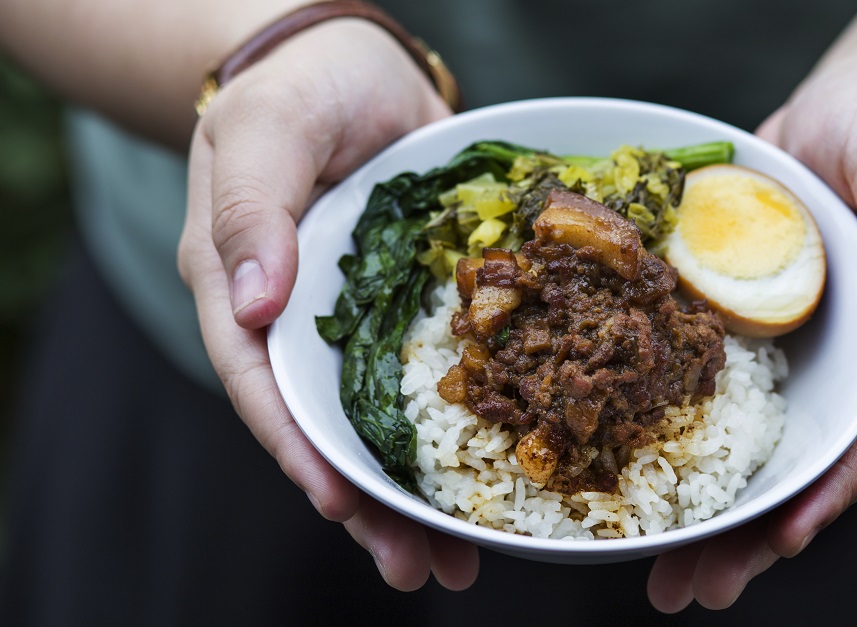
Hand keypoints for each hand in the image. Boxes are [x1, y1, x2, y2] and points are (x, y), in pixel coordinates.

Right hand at [177, 19, 478, 590]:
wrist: (358, 71)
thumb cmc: (300, 89)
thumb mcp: (263, 129)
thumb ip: (252, 207)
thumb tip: (253, 303)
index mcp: (243, 289)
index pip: (262, 385)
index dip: (299, 448)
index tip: (342, 503)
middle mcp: (300, 323)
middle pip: (325, 428)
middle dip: (368, 504)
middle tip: (417, 565)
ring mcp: (360, 324)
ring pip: (381, 421)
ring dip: (417, 491)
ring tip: (460, 558)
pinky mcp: (413, 313)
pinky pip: (434, 379)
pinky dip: (463, 428)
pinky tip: (501, 472)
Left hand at [647, 54, 856, 610]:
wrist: (850, 105)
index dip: (829, 491)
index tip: (783, 537)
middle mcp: (831, 364)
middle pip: (796, 464)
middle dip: (748, 533)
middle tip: (691, 590)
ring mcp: (780, 349)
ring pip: (741, 440)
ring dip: (700, 506)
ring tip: (654, 569)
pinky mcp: (733, 322)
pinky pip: (697, 381)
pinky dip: (663, 423)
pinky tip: (615, 457)